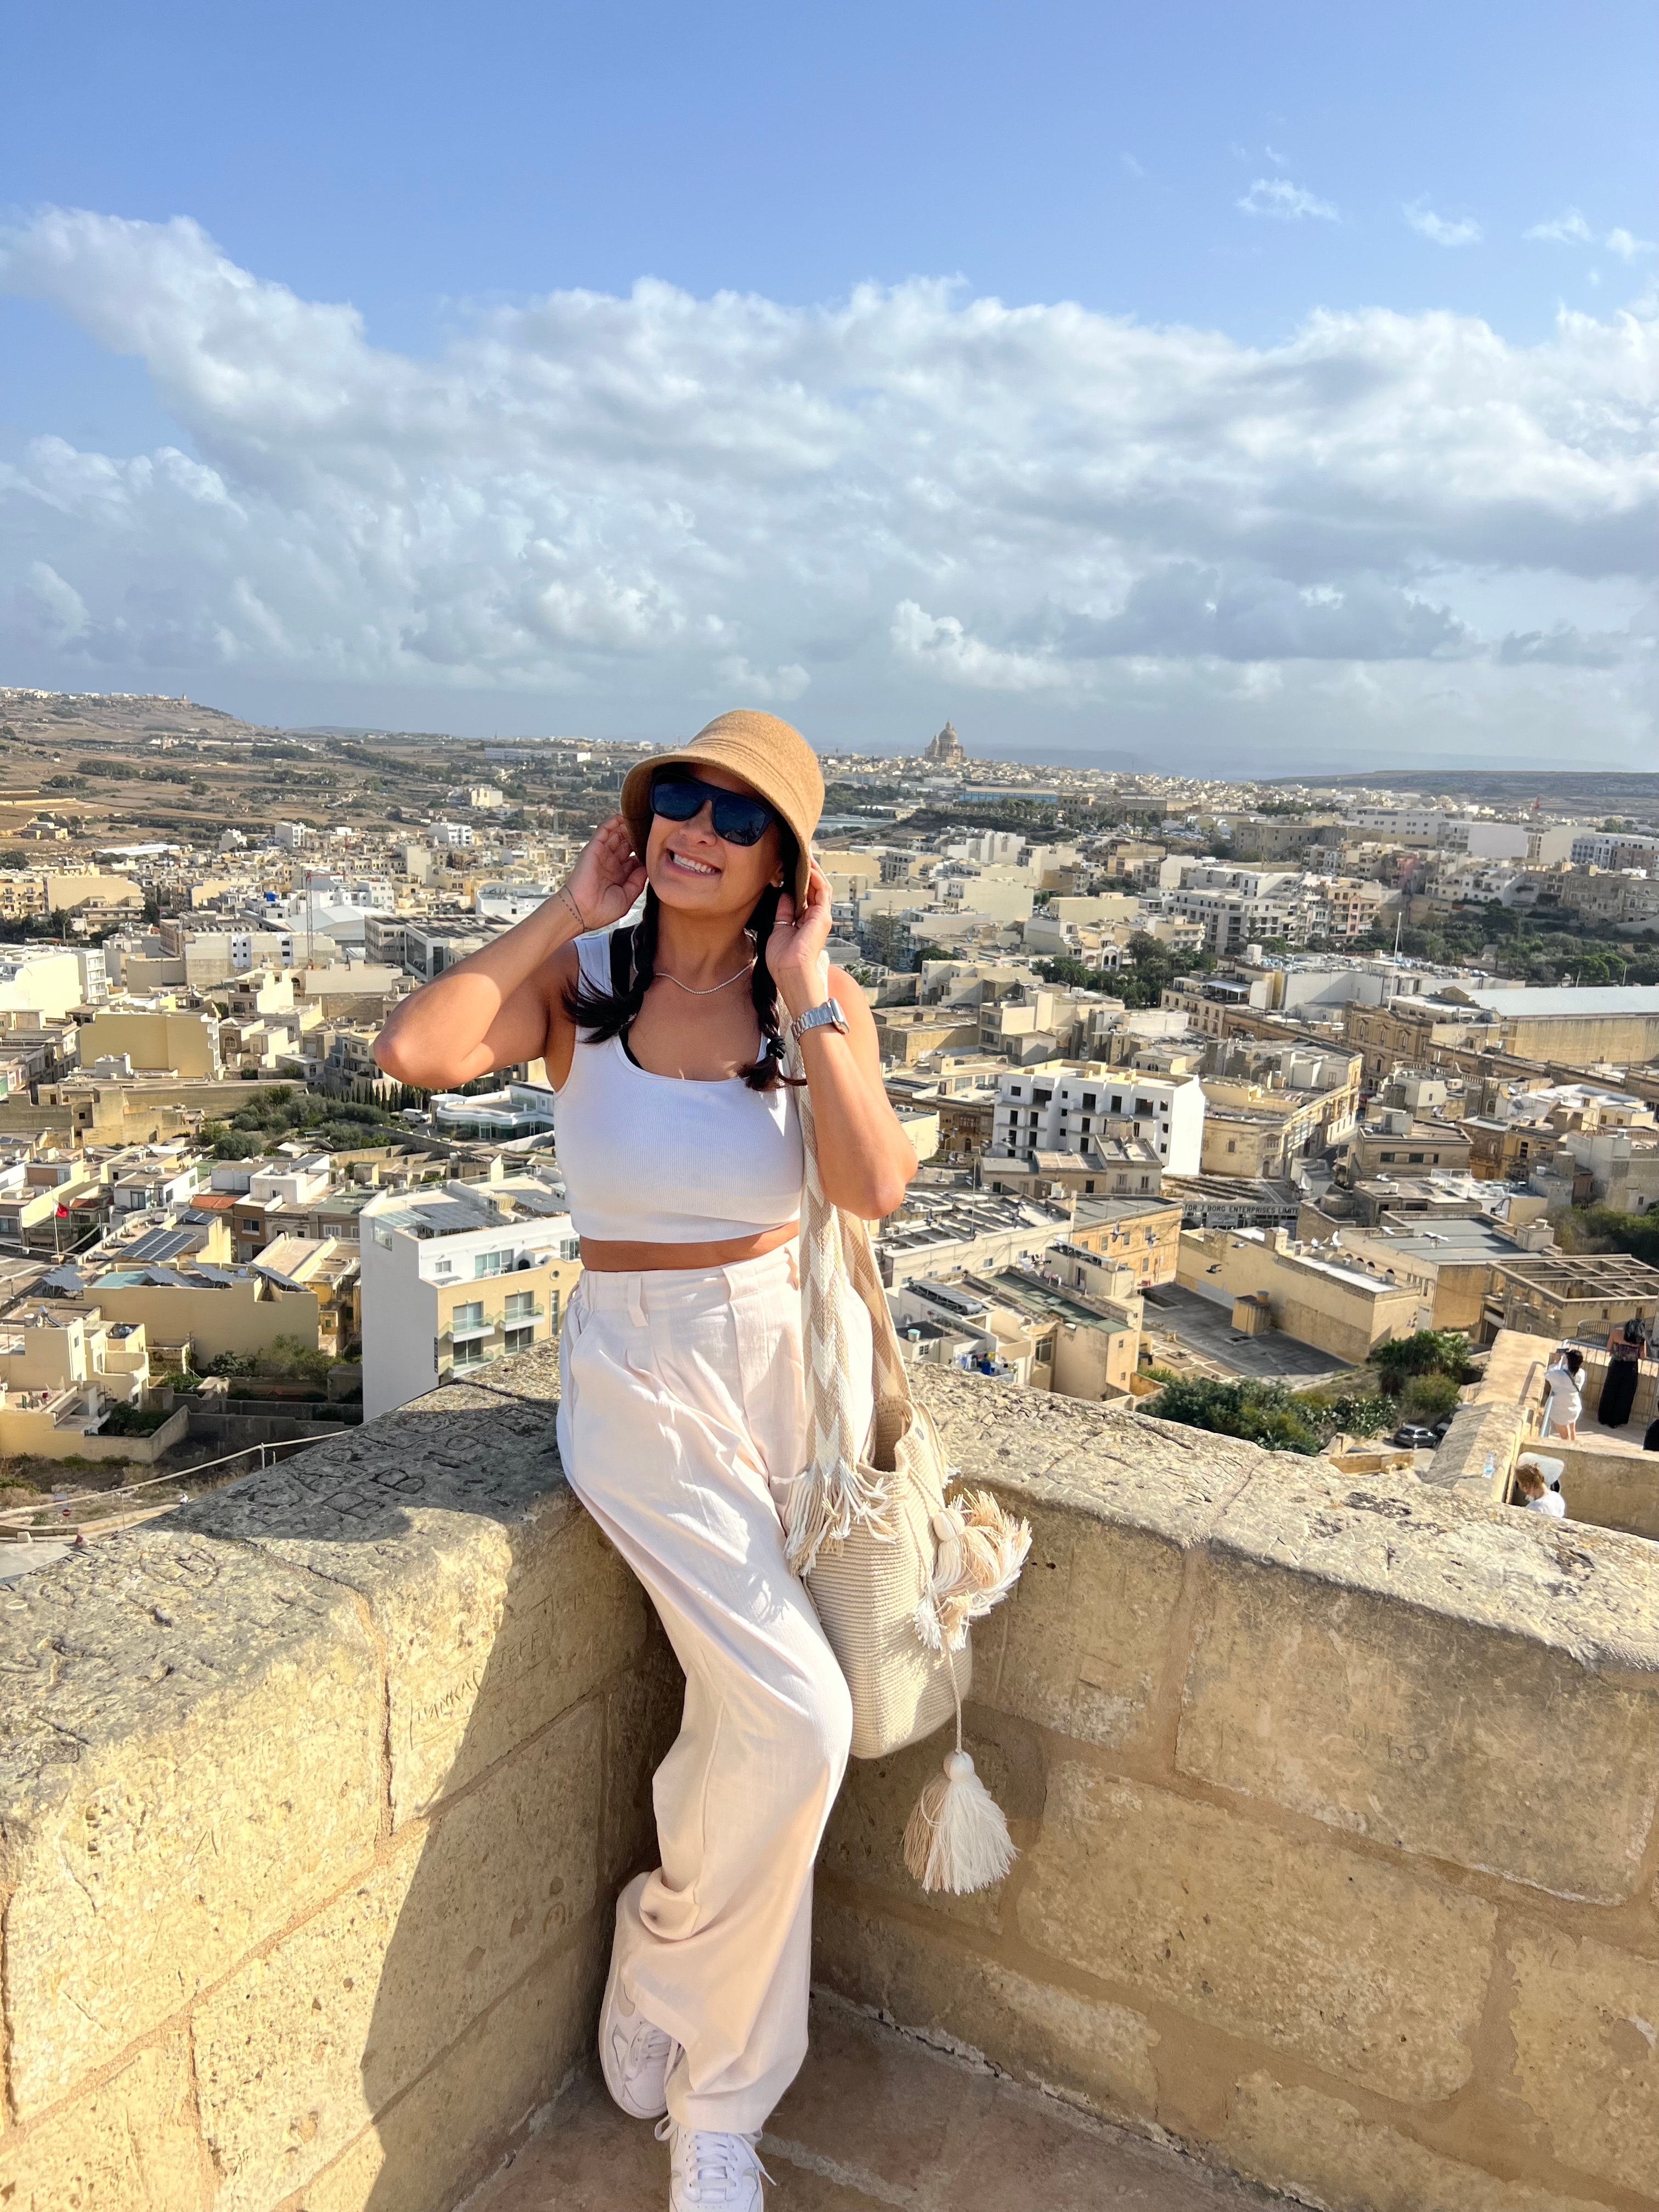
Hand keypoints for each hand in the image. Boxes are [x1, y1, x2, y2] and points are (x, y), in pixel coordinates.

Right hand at [565, 815, 646, 929]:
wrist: (582, 911)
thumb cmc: (602, 910)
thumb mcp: (627, 896)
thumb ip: (638, 881)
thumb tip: (647, 866)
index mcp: (619, 875)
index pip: (634, 858)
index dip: (644, 851)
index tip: (657, 845)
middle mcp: (611, 863)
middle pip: (627, 844)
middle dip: (638, 837)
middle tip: (651, 829)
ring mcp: (602, 855)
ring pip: (617, 835)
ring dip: (628, 827)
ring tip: (640, 819)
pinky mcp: (594, 848)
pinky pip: (604, 830)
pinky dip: (613, 822)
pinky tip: (624, 816)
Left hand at [766, 859, 833, 1018]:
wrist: (791, 972)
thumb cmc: (783, 959)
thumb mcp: (779, 929)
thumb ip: (784, 912)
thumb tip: (784, 894)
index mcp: (805, 922)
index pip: (805, 895)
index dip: (799, 880)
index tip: (791, 865)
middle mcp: (815, 918)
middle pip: (815, 889)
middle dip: (809, 871)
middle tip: (802, 854)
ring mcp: (821, 917)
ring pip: (821, 887)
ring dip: (814, 871)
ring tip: (806, 855)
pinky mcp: (823, 917)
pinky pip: (822, 892)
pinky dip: (816, 878)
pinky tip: (808, 867)